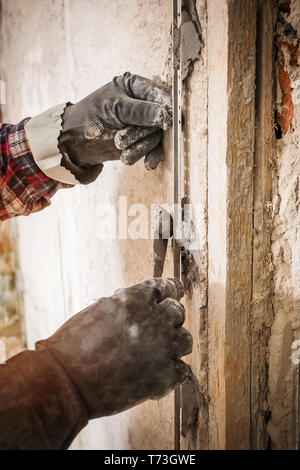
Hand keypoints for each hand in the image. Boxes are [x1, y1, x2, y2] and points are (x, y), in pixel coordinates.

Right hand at [36, 278, 191, 418]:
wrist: (66, 382)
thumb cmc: (73, 346)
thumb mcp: (99, 310)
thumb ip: (126, 304)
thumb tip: (143, 303)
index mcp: (135, 298)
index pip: (166, 287)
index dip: (172, 289)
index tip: (177, 292)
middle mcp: (154, 318)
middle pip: (177, 312)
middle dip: (169, 319)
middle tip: (158, 330)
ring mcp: (163, 347)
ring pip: (184, 340)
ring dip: (173, 345)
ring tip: (157, 354)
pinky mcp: (165, 376)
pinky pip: (181, 370)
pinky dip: (170, 373)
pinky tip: (155, 375)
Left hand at [58, 72, 171, 183]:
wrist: (75, 143)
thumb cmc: (90, 119)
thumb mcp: (115, 109)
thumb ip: (142, 111)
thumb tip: (167, 115)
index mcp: (134, 86)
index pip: (158, 94)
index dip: (166, 108)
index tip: (168, 122)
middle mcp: (142, 103)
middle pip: (158, 119)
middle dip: (141, 133)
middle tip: (121, 141)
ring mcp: (143, 123)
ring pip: (156, 136)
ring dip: (140, 147)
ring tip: (122, 152)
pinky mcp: (142, 140)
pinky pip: (155, 148)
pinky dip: (151, 156)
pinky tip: (148, 163)